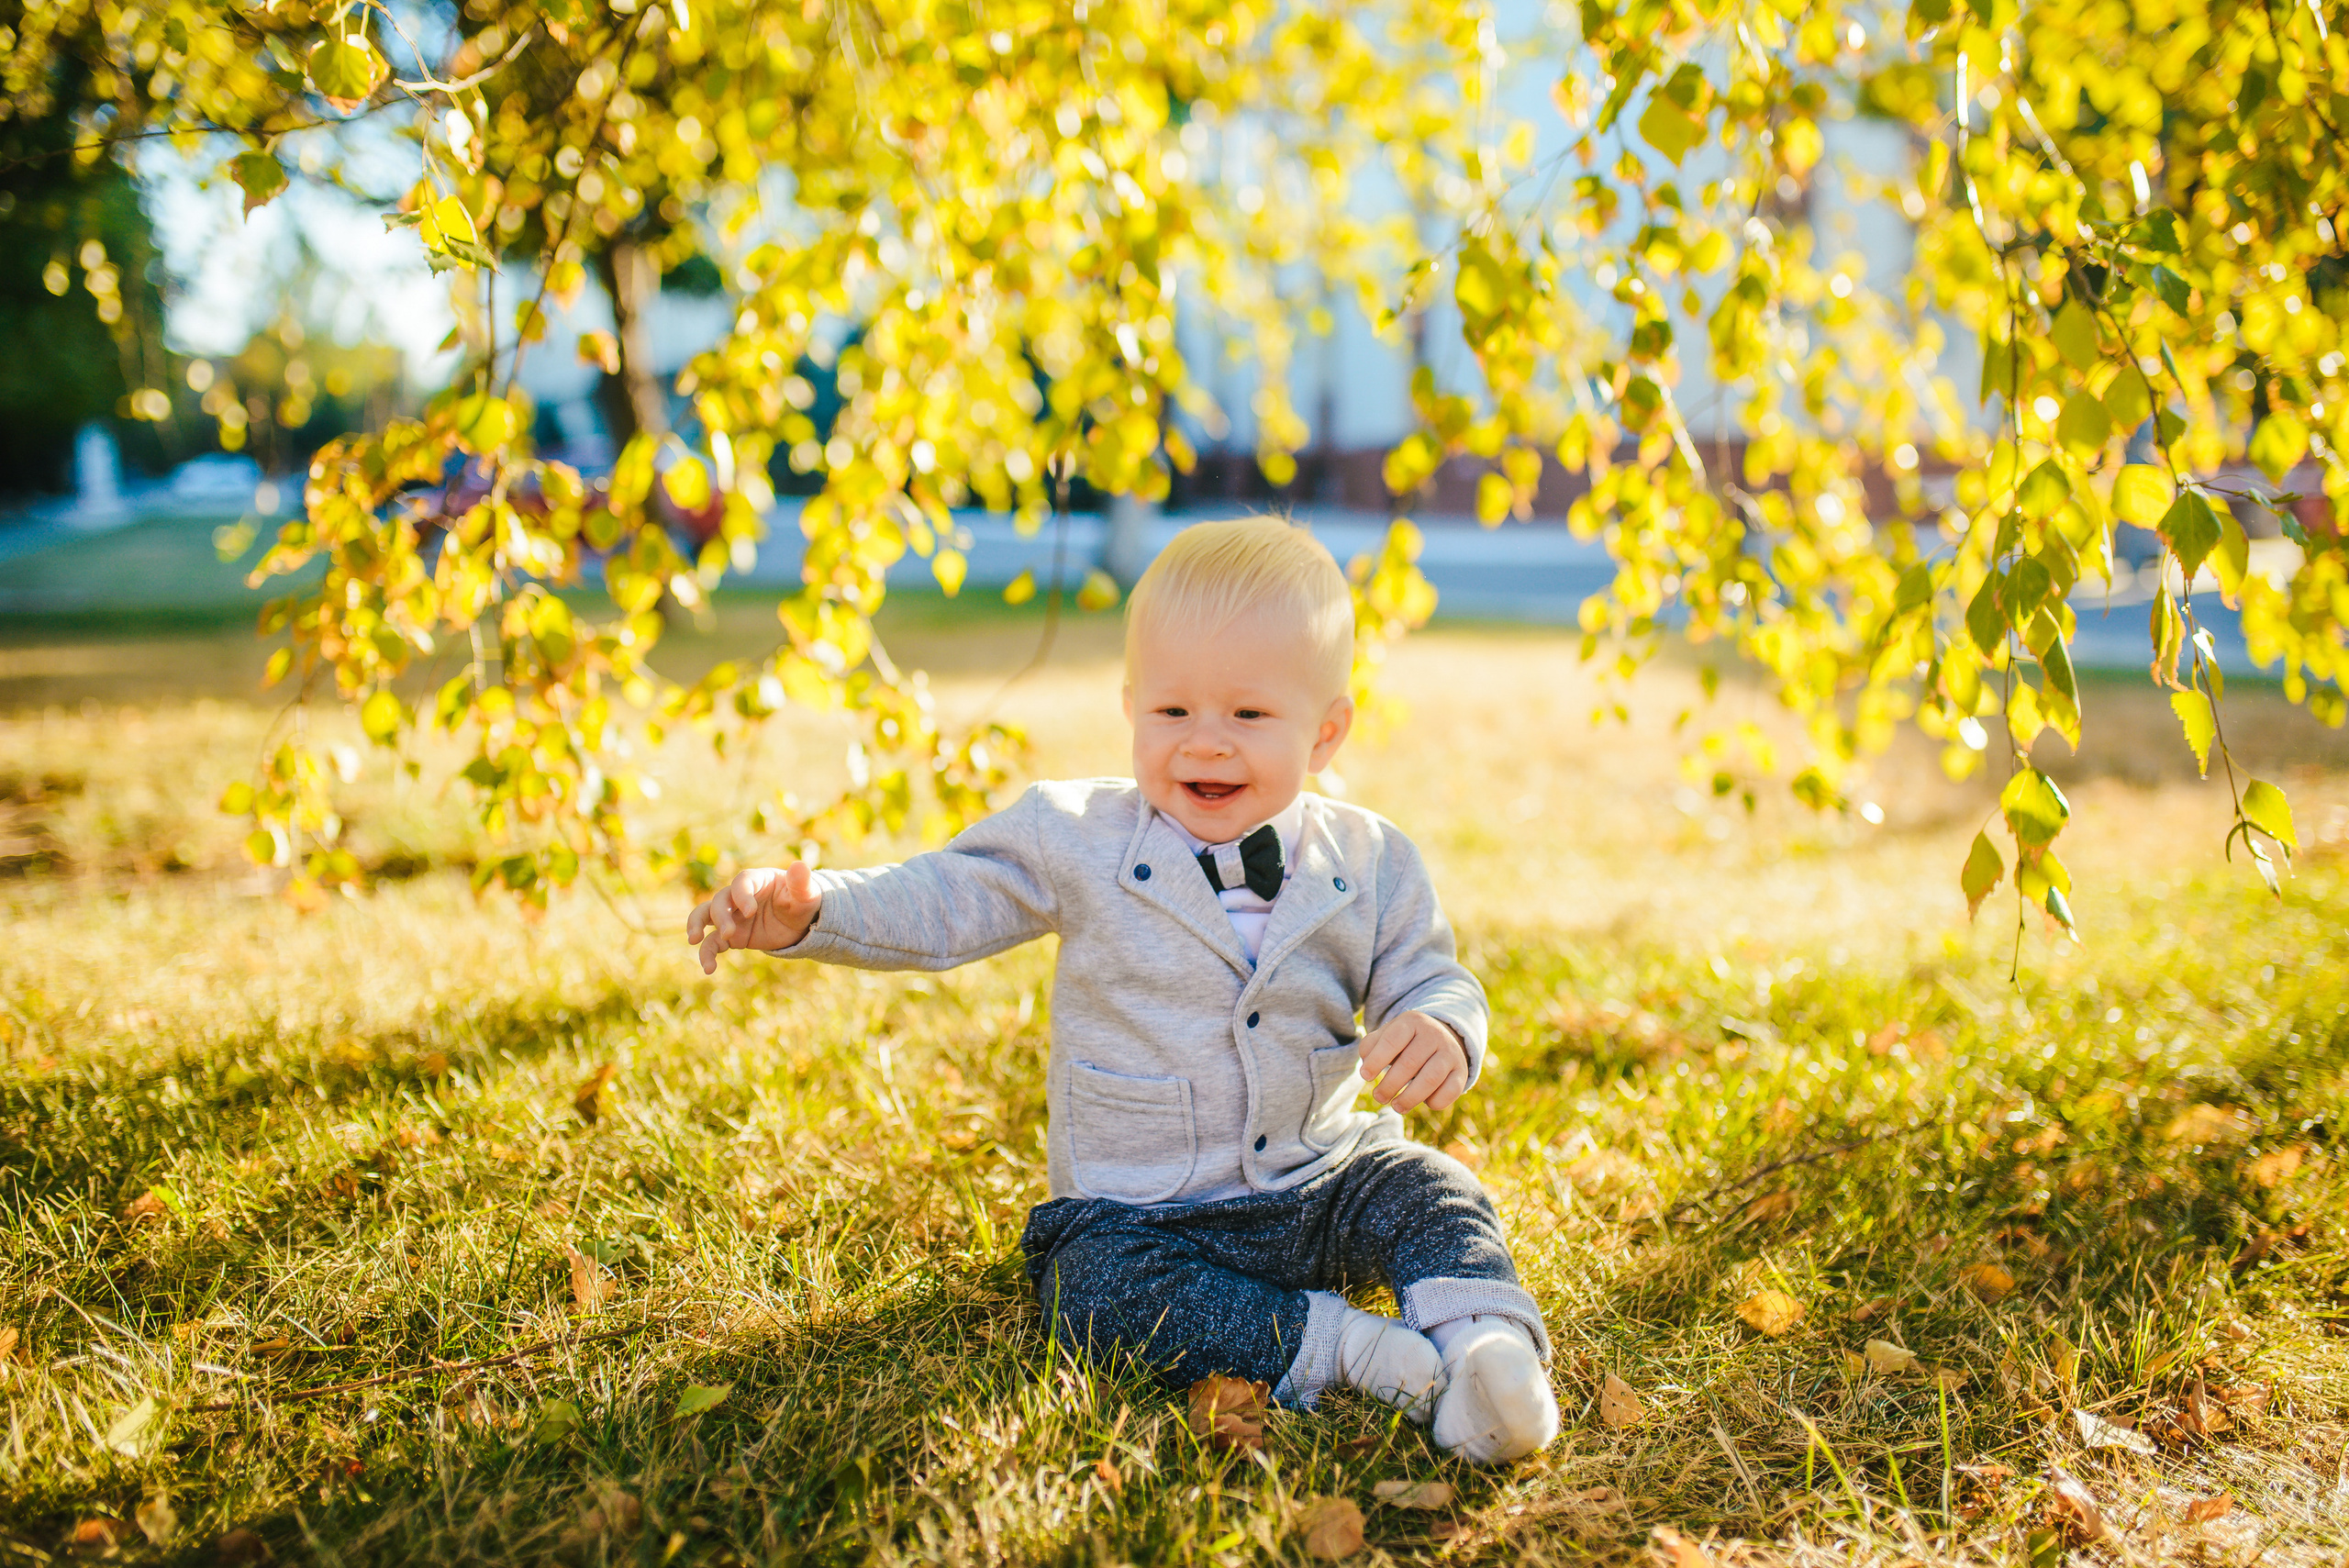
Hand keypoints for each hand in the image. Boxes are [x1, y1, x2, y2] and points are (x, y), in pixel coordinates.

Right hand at [685, 862, 821, 973]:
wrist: (800, 923)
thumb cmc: (802, 901)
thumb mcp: (806, 894)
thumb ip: (801, 882)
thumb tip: (799, 865)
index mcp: (756, 880)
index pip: (741, 882)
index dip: (742, 895)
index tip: (751, 912)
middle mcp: (738, 896)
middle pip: (720, 900)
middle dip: (720, 916)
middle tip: (729, 933)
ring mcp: (732, 916)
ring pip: (705, 915)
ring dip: (696, 925)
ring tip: (695, 940)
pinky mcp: (731, 936)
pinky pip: (713, 942)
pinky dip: (707, 954)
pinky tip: (709, 968)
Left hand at [1357, 1010, 1468, 1113]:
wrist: (1441, 1036)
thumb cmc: (1405, 1041)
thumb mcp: (1387, 1035)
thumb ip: (1371, 1047)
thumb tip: (1367, 1068)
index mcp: (1412, 1022)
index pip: (1392, 1040)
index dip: (1376, 1061)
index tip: (1365, 1076)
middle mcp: (1434, 1034)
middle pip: (1409, 1063)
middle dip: (1390, 1085)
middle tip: (1379, 1097)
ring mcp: (1450, 1052)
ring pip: (1430, 1078)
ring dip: (1410, 1097)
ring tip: (1396, 1106)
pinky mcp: (1461, 1071)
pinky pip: (1450, 1091)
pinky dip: (1435, 1101)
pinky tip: (1424, 1102)